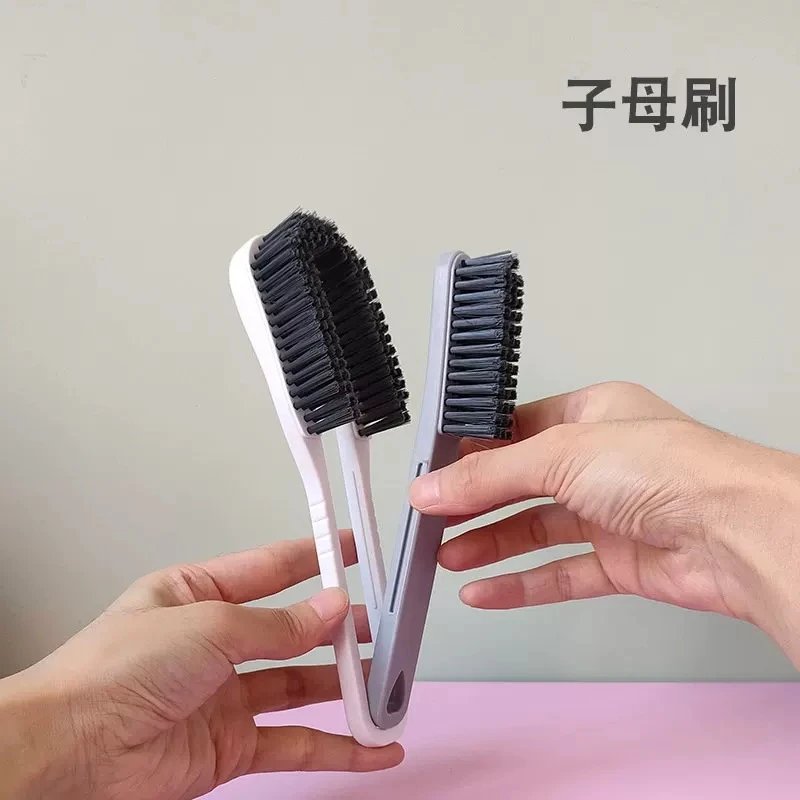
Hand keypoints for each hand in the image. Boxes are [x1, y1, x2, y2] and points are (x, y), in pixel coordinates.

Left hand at [0, 531, 402, 798]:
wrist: (71, 753)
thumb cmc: (115, 670)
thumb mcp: (209, 625)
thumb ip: (278, 625)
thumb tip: (330, 610)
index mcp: (199, 594)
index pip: (271, 568)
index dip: (315, 557)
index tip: (354, 549)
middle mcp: (214, 643)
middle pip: (292, 631)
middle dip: (338, 628)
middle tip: (383, 625)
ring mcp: (224, 696)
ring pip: (300, 687)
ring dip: (345, 687)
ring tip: (387, 683)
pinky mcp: (230, 746)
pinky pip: (295, 742)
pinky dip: (336, 746)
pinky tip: (369, 745)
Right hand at [410, 382, 799, 666]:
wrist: (733, 532)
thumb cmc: (666, 467)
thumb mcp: (560, 453)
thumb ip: (489, 474)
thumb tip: (431, 487)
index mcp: (591, 414)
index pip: (517, 430)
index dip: (474, 451)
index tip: (433, 471)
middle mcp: (600, 461)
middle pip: (522, 483)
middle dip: (475, 502)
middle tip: (429, 518)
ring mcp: (610, 513)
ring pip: (536, 530)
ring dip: (489, 543)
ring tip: (443, 556)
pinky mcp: (620, 561)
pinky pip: (559, 573)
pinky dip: (520, 583)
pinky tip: (483, 590)